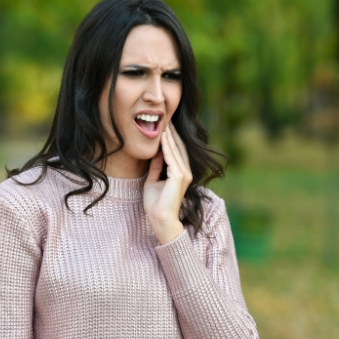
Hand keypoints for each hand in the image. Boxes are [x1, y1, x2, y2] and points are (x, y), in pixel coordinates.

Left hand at [144, 122, 191, 244]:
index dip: (171, 139)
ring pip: (176, 150)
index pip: (176, 152)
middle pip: (179, 148)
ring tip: (164, 123)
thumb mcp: (153, 181)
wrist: (160, 219)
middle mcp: (186, 172)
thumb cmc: (156, 204)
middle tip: (167, 119)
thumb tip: (155, 154)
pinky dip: (166, 146)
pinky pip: (171, 157)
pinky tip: (162, 136)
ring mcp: (184, 174)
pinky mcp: (179, 176)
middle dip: (172, 134)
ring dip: (169, 136)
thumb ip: (156, 167)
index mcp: (181, 174)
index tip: (164, 127)